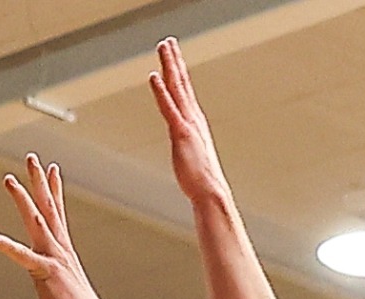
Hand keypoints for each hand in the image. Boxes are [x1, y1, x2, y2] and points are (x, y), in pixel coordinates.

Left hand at [0, 155, 110, 298]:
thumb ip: (56, 273)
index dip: (55, 188)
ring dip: (22, 199)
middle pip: (48, 207)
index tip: (53, 168)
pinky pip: (22, 256)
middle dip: (39, 181)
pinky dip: (6, 245)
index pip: (58, 212)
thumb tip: (54, 275)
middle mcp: (59, 247)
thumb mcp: (65, 284)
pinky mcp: (45, 272)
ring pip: (35, 221)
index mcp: (63, 249)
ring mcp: (52, 257)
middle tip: (31, 158)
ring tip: (9, 180)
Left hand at [149, 39, 229, 201]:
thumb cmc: (201, 179)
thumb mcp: (192, 157)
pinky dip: (161, 91)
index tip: (173, 54)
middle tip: (167, 41)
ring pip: (176, 88)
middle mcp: (193, 118)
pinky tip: (154, 76)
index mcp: (195, 122)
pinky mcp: (180, 134)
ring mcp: (187, 124)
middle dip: (174, 60)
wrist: (210, 192)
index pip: (185, 91)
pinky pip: (168, 107)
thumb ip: (187, 146)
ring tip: (163, 47)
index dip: (178, 71)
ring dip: (169, 65)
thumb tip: (184, 148)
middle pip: (182, 83)